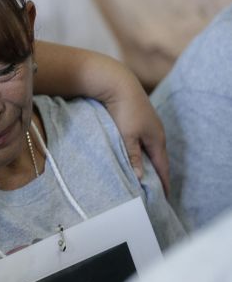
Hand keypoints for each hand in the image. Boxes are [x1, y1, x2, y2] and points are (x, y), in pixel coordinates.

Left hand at [100, 68, 169, 194]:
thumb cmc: (123, 110)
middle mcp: (156, 133)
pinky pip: (141, 142)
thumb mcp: (128, 136)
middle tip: (153, 192)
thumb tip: (140, 178)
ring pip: (149, 150)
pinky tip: (132, 156)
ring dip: (146, 163)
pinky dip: (139, 152)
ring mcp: (147, 125)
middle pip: (158, 159)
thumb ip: (133, 157)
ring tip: (142, 177)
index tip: (164, 198)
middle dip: (156, 175)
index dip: (164, 182)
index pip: (163, 167)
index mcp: (157, 139)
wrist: (117, 83)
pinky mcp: (137, 119)